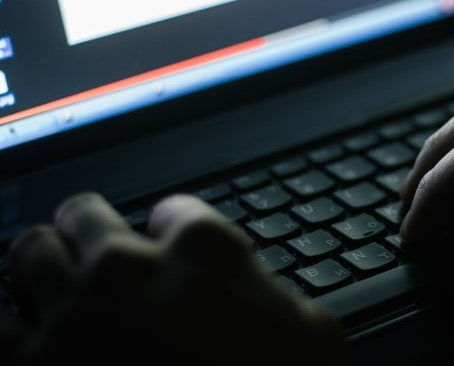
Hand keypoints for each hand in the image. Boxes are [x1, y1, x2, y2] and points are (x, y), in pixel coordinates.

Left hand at [8, 193, 345, 363]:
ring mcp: (72, 314)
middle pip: (84, 214)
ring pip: (28, 252)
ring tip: (54, 285)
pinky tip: (37, 342)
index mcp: (204, 251)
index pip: (173, 209)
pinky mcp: (29, 365)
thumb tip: (267, 297)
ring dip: (42, 265)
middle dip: (90, 230)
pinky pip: (0, 329)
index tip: (166, 243)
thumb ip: (279, 296)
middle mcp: (129, 268)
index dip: (171, 228)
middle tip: (98, 255)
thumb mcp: (316, 337)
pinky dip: (17, 331)